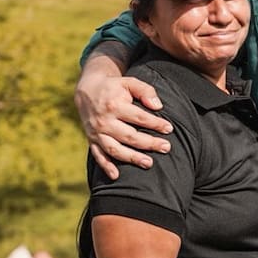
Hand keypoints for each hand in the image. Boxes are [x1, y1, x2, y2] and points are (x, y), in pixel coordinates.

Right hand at [75, 56, 173, 179]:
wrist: (87, 90)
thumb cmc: (115, 87)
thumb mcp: (129, 82)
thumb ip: (145, 91)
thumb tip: (158, 106)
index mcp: (115, 105)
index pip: (139, 117)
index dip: (155, 124)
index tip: (169, 129)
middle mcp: (105, 121)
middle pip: (129, 136)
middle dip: (149, 143)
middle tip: (166, 148)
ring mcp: (97, 132)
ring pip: (115, 149)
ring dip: (131, 158)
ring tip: (149, 163)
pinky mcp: (91, 140)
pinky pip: (98, 155)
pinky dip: (106, 166)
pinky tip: (116, 176)